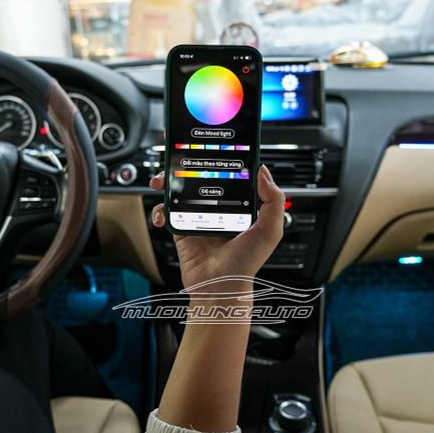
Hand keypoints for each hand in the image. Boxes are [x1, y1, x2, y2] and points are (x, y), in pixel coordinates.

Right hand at [149, 164, 284, 289]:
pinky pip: (167, 213)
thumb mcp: (270, 230)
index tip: (212, 145)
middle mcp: (218, 208)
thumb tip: (264, 171)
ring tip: (162, 181)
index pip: (230, 175)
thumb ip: (273, 200)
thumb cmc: (246, 263)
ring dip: (168, 182)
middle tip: (179, 158)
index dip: (221, 160)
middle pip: (200, 178)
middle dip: (187, 165)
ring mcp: (198, 217)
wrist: (220, 287)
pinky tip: (163, 214)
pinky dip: (160, 210)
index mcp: (239, 205)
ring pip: (179, 191)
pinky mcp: (182, 228)